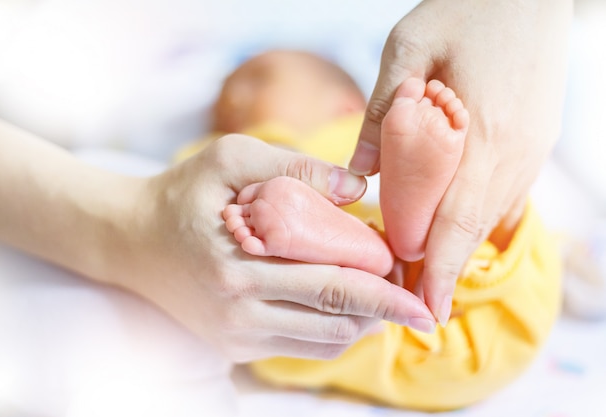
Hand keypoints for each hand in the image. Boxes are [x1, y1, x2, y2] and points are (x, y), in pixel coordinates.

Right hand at [115, 135, 435, 361]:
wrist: (129, 240)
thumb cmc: (182, 194)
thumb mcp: (231, 159)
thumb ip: (296, 168)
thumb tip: (359, 189)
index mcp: (237, 266)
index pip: (332, 284)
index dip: (385, 289)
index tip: (421, 287)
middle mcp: (237, 312)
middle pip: (335, 320)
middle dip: (385, 311)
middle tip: (417, 297)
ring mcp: (235, 335)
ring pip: (323, 341)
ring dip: (363, 323)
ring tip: (386, 298)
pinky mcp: (233, 346)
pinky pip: (300, 346)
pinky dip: (333, 330)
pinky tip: (348, 308)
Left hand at [349, 0, 572, 324]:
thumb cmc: (467, 8)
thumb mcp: (407, 48)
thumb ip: (382, 113)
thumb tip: (359, 172)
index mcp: (483, 131)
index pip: (457, 221)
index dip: (441, 269)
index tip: (426, 309)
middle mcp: (514, 151)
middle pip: (475, 229)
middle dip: (445, 269)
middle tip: (415, 304)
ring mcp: (531, 147)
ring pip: (492, 215)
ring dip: (460, 247)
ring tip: (429, 274)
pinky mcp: (534, 140)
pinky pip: (504, 193)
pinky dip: (477, 217)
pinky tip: (453, 226)